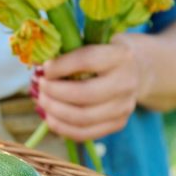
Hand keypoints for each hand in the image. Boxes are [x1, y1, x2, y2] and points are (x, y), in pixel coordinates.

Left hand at [35, 33, 155, 140]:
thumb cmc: (106, 53)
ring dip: (55, 111)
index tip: (43, 69)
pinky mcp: (119, 123)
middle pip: (85, 93)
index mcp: (121, 55)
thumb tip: (38, 68)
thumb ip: (71, 50)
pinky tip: (50, 119)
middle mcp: (127, 82)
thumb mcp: (95, 42)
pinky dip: (63, 128)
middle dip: (55, 92)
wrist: (137, 70)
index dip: (61, 66)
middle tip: (39, 87)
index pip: (88, 60)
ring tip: (41, 101)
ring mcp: (125, 106)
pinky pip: (86, 133)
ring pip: (84, 117)